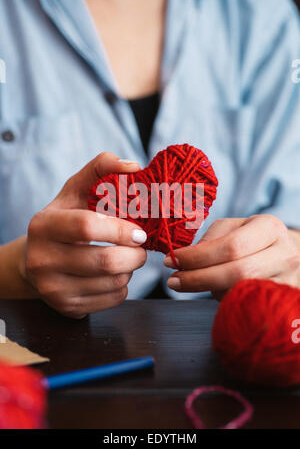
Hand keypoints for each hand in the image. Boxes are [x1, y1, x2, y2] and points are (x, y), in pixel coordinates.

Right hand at [24, 153, 146, 317]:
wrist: (38, 260)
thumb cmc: (65, 220)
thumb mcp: (75, 191)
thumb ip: (100, 169)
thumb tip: (133, 166)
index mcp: (44, 225)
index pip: (87, 226)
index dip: (120, 229)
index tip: (139, 231)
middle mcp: (42, 260)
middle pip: (105, 261)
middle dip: (135, 254)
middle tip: (140, 247)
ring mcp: (53, 289)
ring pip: (112, 282)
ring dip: (130, 269)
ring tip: (127, 258)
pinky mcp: (67, 308)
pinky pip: (111, 300)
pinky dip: (123, 286)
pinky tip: (115, 274)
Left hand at [164, 215, 299, 299]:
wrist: (287, 254)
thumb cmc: (252, 239)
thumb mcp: (231, 228)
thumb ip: (208, 240)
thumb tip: (183, 259)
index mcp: (269, 228)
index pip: (231, 246)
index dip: (198, 257)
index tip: (172, 261)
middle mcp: (284, 254)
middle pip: (236, 272)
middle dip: (198, 278)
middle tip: (173, 280)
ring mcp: (287, 280)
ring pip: (240, 292)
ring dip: (210, 290)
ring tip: (198, 281)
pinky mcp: (283, 300)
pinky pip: (246, 305)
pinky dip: (224, 299)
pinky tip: (214, 291)